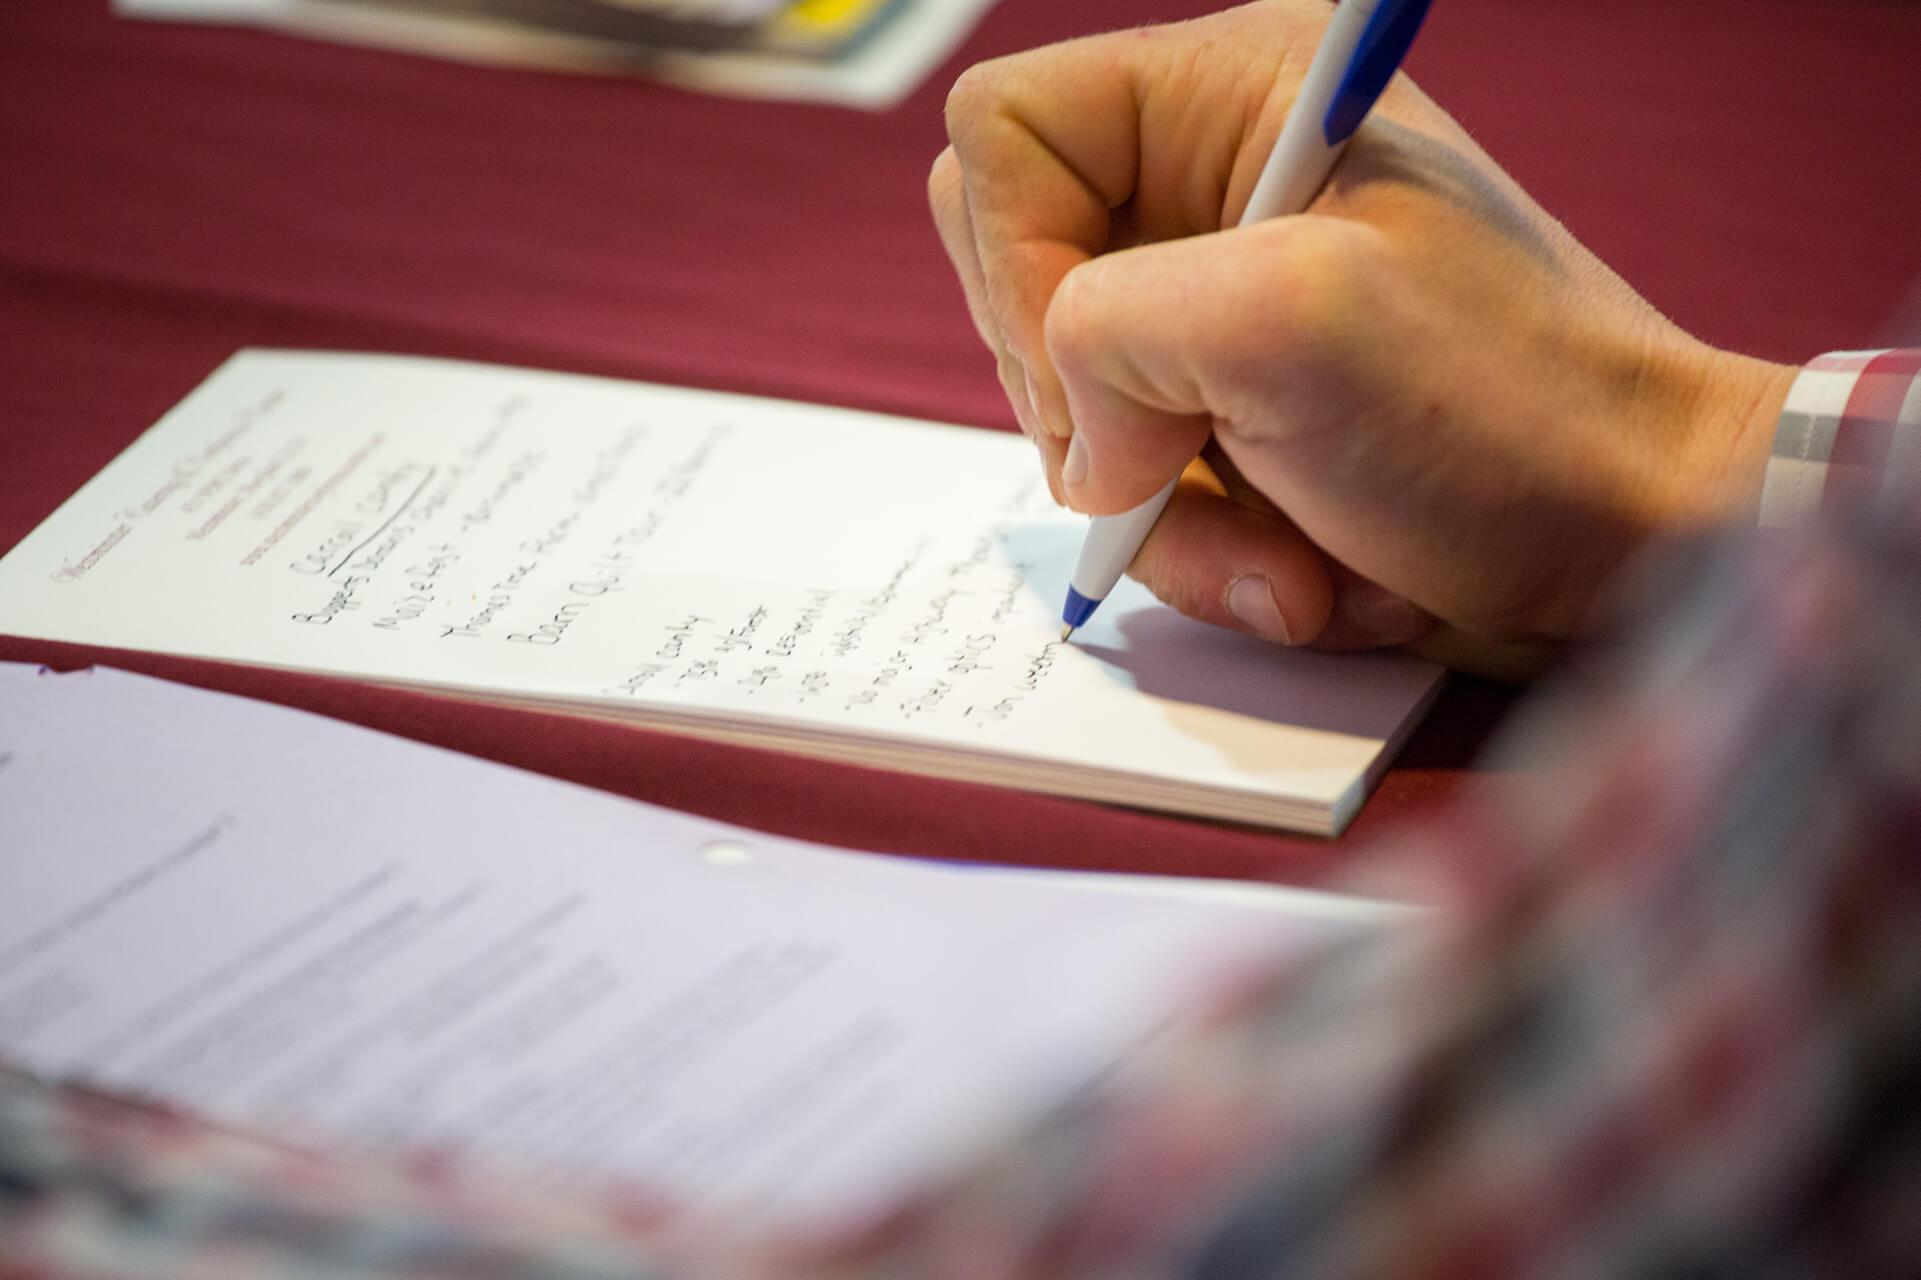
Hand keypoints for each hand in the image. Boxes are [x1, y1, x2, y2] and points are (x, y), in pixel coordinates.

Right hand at [930, 1, 1792, 676]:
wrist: (1637, 538)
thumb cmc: (1508, 410)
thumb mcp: (1290, 324)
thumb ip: (1107, 331)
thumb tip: (1087, 447)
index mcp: (1229, 98)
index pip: (1004, 138)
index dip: (1013, 266)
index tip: (1108, 383)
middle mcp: (1212, 190)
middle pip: (1018, 287)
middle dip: (1099, 422)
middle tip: (1193, 465)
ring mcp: (1223, 311)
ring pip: (1077, 418)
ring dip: (1178, 521)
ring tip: (1295, 555)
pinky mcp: (1239, 414)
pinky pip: (1144, 491)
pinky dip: (1218, 556)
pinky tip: (1315, 568)